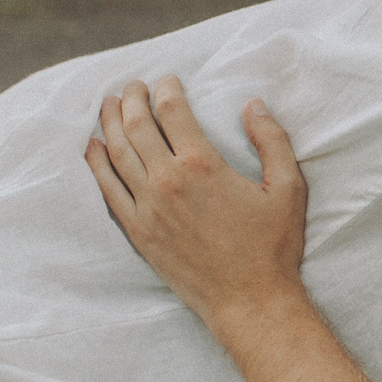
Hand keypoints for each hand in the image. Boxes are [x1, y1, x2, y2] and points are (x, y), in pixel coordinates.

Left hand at [85, 77, 309, 330]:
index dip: (167, 90)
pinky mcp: (138, 230)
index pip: (173, 112)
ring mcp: (147, 206)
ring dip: (109, 123)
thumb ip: (272, 141)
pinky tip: (92, 147)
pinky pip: (107, 188)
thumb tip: (253, 106)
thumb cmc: (273, 248)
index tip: (166, 80)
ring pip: (117, 152)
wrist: (250, 301)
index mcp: (203, 165)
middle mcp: (167, 181)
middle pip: (137, 126)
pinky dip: (96, 163)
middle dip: (131, 99)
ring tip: (108, 104)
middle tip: (132, 86)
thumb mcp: (288, 189)